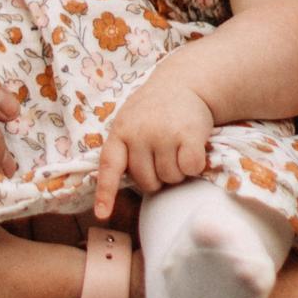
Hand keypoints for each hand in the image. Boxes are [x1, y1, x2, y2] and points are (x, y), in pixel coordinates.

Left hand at [94, 72, 212, 212]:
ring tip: (177, 144)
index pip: (109, 167)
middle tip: (164, 152)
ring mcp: (163, 134)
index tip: (102, 215)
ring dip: (177, 169)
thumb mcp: (130, 122)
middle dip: (158, 176)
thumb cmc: (155, 110)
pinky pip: (190, 169)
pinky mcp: (187, 136)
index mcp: (120, 132)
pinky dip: (195, 165)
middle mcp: (139, 134)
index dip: (105, 193)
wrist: (184, 82)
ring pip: (170, 178)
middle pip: (147, 182)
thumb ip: (126, 149)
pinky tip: (192, 146)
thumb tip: (124, 188)